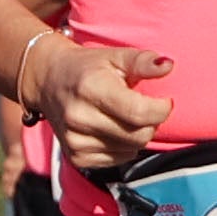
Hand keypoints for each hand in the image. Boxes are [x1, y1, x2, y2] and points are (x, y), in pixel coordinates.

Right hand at [36, 39, 173, 179]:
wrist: (48, 81)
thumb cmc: (89, 67)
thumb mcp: (115, 56)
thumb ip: (143, 61)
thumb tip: (168, 66)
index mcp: (92, 88)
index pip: (140, 113)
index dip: (162, 109)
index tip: (165, 101)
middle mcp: (80, 117)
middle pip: (139, 136)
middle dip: (152, 123)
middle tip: (144, 108)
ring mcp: (75, 141)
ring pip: (132, 149)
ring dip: (137, 135)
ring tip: (124, 116)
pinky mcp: (76, 157)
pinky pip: (119, 159)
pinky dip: (124, 146)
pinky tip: (112, 128)